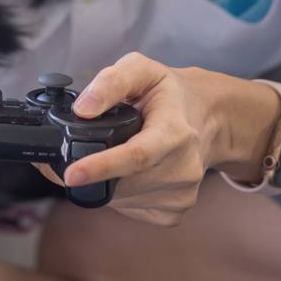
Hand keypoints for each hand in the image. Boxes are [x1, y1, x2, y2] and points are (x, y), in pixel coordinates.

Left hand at [29, 52, 218, 226]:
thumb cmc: (170, 93)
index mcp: (175, 132)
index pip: (136, 156)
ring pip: (122, 199)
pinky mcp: (176, 211)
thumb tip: (83, 110)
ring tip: (109, 156)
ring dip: (104, 183)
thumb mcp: (142, 70)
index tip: (71, 175)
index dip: (100, 167)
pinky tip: (126, 172)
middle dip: (91, 174)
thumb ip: (111, 83)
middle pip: (122, 182)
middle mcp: (183, 167)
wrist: (208, 118)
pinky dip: (119, 194)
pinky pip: (131, 208)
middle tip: (74, 156)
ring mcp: (182, 193)